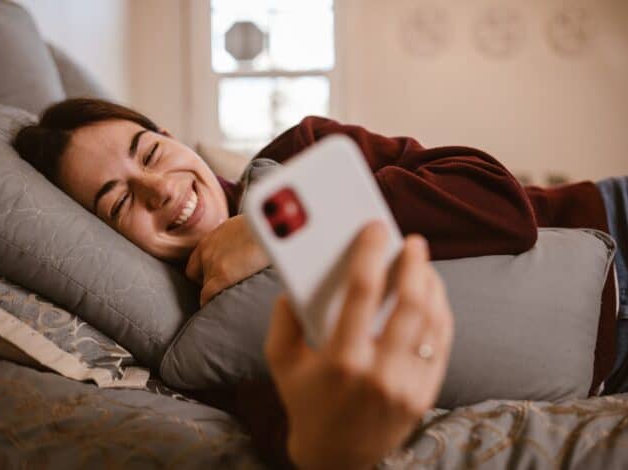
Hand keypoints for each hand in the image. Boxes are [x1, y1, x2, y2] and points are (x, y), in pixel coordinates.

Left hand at [186, 214, 269, 306]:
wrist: (273, 224)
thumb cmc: (269, 227)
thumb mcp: (248, 226)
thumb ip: (241, 238)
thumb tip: (252, 247)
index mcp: (214, 237)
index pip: (198, 260)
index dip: (206, 272)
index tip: (218, 279)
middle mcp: (207, 249)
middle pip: (196, 274)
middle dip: (207, 283)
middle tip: (224, 291)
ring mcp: (212, 263)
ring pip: (204, 287)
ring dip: (214, 294)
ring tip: (228, 303)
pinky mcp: (222, 275)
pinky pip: (207, 297)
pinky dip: (210, 304)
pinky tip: (220, 312)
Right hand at [265, 222, 453, 469]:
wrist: (335, 457)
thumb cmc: (304, 400)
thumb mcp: (279, 360)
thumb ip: (284, 316)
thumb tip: (299, 277)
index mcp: (340, 360)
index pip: (362, 293)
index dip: (369, 253)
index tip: (375, 229)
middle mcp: (380, 373)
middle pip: (410, 304)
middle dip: (414, 264)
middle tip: (412, 242)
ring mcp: (408, 386)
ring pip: (433, 321)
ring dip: (431, 284)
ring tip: (422, 264)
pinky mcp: (425, 394)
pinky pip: (441, 343)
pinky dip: (440, 312)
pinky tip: (430, 295)